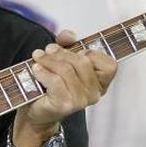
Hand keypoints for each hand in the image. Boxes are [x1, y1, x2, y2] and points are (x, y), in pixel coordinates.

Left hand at [13, 30, 116, 146]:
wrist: (35, 111)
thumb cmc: (51, 86)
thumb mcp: (63, 61)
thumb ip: (68, 45)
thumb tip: (69, 35)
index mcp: (101, 83)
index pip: (109, 65)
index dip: (92, 53)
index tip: (76, 50)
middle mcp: (95, 94)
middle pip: (83, 62)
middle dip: (63, 53)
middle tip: (47, 49)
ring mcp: (81, 101)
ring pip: (67, 70)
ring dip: (49, 60)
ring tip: (37, 57)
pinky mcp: (64, 104)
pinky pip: (55, 81)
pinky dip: (43, 72)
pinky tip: (36, 69)